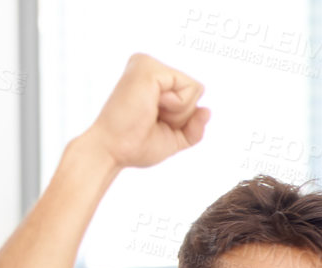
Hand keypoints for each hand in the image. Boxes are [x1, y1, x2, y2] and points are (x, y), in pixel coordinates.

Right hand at [80, 54, 209, 170]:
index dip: (182, 118)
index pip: (191, 94)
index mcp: (152, 79)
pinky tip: (152, 106)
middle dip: (182, 115)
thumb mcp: (174, 138)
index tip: (155, 122)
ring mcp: (147, 64)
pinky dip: (177, 106)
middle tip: (152, 118)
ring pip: (195, 88)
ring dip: (178, 112)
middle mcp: (148, 66)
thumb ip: (194, 126)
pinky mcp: (149, 67)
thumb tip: (208, 110)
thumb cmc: (136, 145)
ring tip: (149, 113)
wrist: (113, 150)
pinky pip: (189, 87)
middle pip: (197, 90)